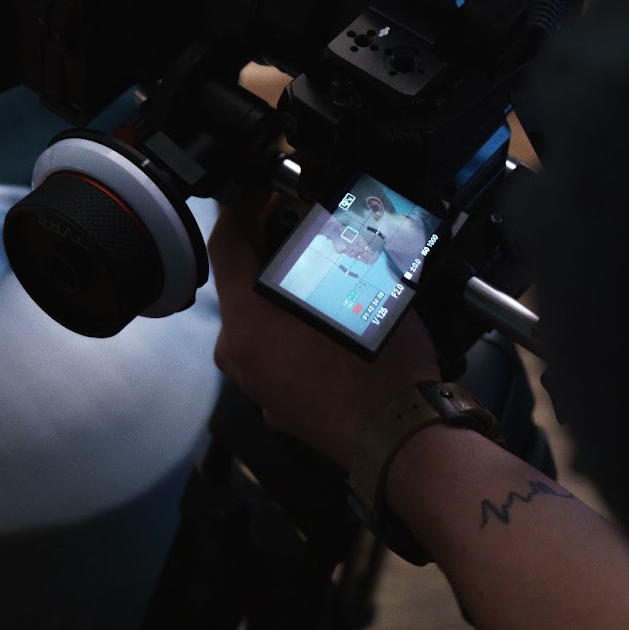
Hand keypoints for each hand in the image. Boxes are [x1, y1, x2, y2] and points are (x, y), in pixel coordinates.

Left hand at [209, 192, 439, 469]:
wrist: (401, 441)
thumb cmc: (384, 371)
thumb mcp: (365, 289)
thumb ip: (336, 249)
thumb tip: (331, 219)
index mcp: (248, 322)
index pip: (226, 243)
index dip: (242, 205)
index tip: (261, 188)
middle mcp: (239, 354)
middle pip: (241, 282)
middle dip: (270, 248)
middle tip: (303, 224)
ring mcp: (254, 384)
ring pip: (259, 319)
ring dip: (284, 291)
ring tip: (324, 271)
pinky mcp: (276, 404)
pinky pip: (275, 353)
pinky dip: (294, 331)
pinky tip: (330, 324)